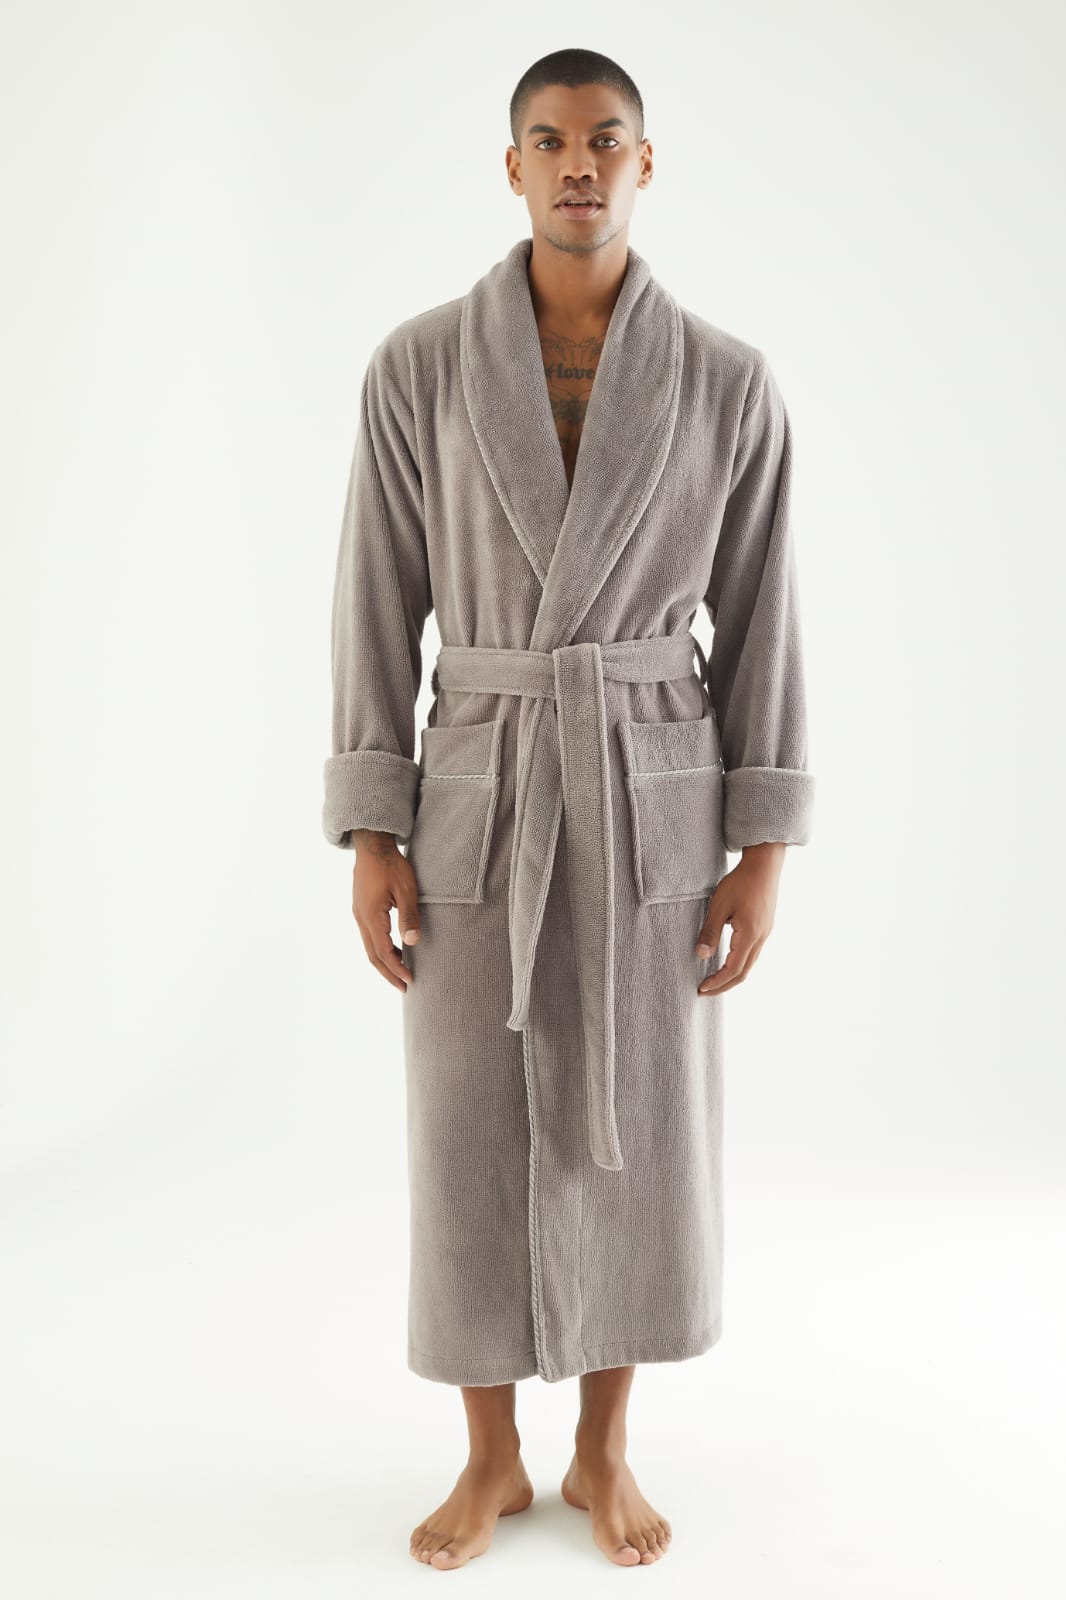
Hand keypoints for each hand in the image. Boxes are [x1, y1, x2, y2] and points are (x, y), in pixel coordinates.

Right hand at [351, 829, 421, 991]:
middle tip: (404, 987)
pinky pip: (369, 937)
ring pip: (369, 947)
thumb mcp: (406, 890)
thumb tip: (413, 943)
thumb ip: (409, 916)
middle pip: (372, 955)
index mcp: (371, 916)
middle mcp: (361, 918)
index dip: (397, 968)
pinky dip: (380, 949)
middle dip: (388, 973)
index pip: (383, 951)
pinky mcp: (360, 909)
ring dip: (384, 962)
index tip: (410, 980)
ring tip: (401, 972)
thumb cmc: (392, 865)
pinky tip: (393, 950)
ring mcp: (358, 914)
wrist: (372, 846)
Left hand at [695, 841, 785, 996]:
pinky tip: (728, 960)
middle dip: (724, 985)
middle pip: (743, 972)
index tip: (702, 989)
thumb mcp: (719, 906)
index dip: (717, 982)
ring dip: (732, 975)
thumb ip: (709, 932)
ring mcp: (766, 933)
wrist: (765, 865)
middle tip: (705, 991)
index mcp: (749, 936)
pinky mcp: (766, 927)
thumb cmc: (740, 882)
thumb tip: (701, 956)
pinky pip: (753, 953)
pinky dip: (739, 963)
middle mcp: (761, 938)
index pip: (733, 969)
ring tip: (715, 980)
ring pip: (750, 964)